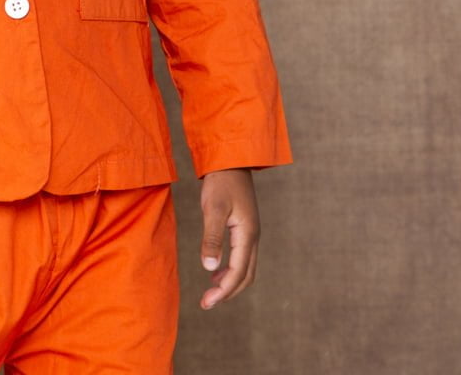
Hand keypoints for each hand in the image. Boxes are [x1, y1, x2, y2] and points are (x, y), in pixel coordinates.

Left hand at [198, 167, 259, 308]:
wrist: (231, 158)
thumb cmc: (221, 181)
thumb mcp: (213, 209)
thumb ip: (212, 238)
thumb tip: (209, 268)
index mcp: (247, 234)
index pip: (238, 273)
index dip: (223, 291)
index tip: (206, 303)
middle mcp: (253, 236)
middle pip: (246, 275)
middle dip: (228, 291)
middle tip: (207, 302)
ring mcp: (251, 231)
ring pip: (246, 267)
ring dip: (230, 282)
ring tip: (211, 290)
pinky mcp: (245, 226)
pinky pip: (243, 256)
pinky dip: (231, 269)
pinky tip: (216, 269)